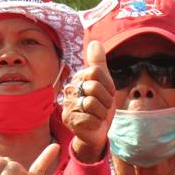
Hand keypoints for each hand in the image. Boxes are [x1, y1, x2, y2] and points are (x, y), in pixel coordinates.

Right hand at [62, 40, 115, 161]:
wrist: (96, 132)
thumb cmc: (100, 107)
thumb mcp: (104, 83)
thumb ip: (99, 64)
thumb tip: (94, 42)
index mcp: (78, 78)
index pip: (95, 72)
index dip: (108, 85)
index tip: (108, 94)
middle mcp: (70, 90)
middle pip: (94, 87)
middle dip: (106, 100)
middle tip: (103, 107)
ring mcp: (67, 105)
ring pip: (91, 103)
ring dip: (102, 112)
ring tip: (99, 115)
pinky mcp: (69, 119)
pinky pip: (89, 118)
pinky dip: (96, 123)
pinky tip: (93, 124)